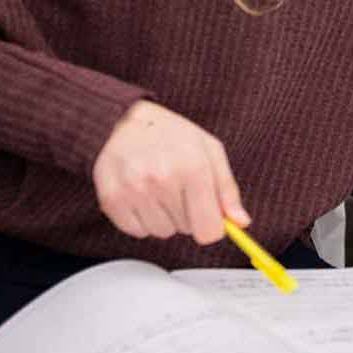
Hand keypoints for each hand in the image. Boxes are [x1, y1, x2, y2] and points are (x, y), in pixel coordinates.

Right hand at [93, 100, 247, 244]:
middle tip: (177, 186)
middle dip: (186, 213)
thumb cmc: (171, 134)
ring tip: (158, 188)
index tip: (208, 216)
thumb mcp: (209, 150)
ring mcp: (134, 190)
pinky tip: (140, 194)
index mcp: (193, 166)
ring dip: (163, 217)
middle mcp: (162, 179)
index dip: (212, 227)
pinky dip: (141, 219)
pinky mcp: (111, 199)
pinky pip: (136, 231)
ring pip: (161, 232)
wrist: (123, 120)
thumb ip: (227, 189)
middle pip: (186, 230)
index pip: (208, 230)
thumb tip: (241, 222)